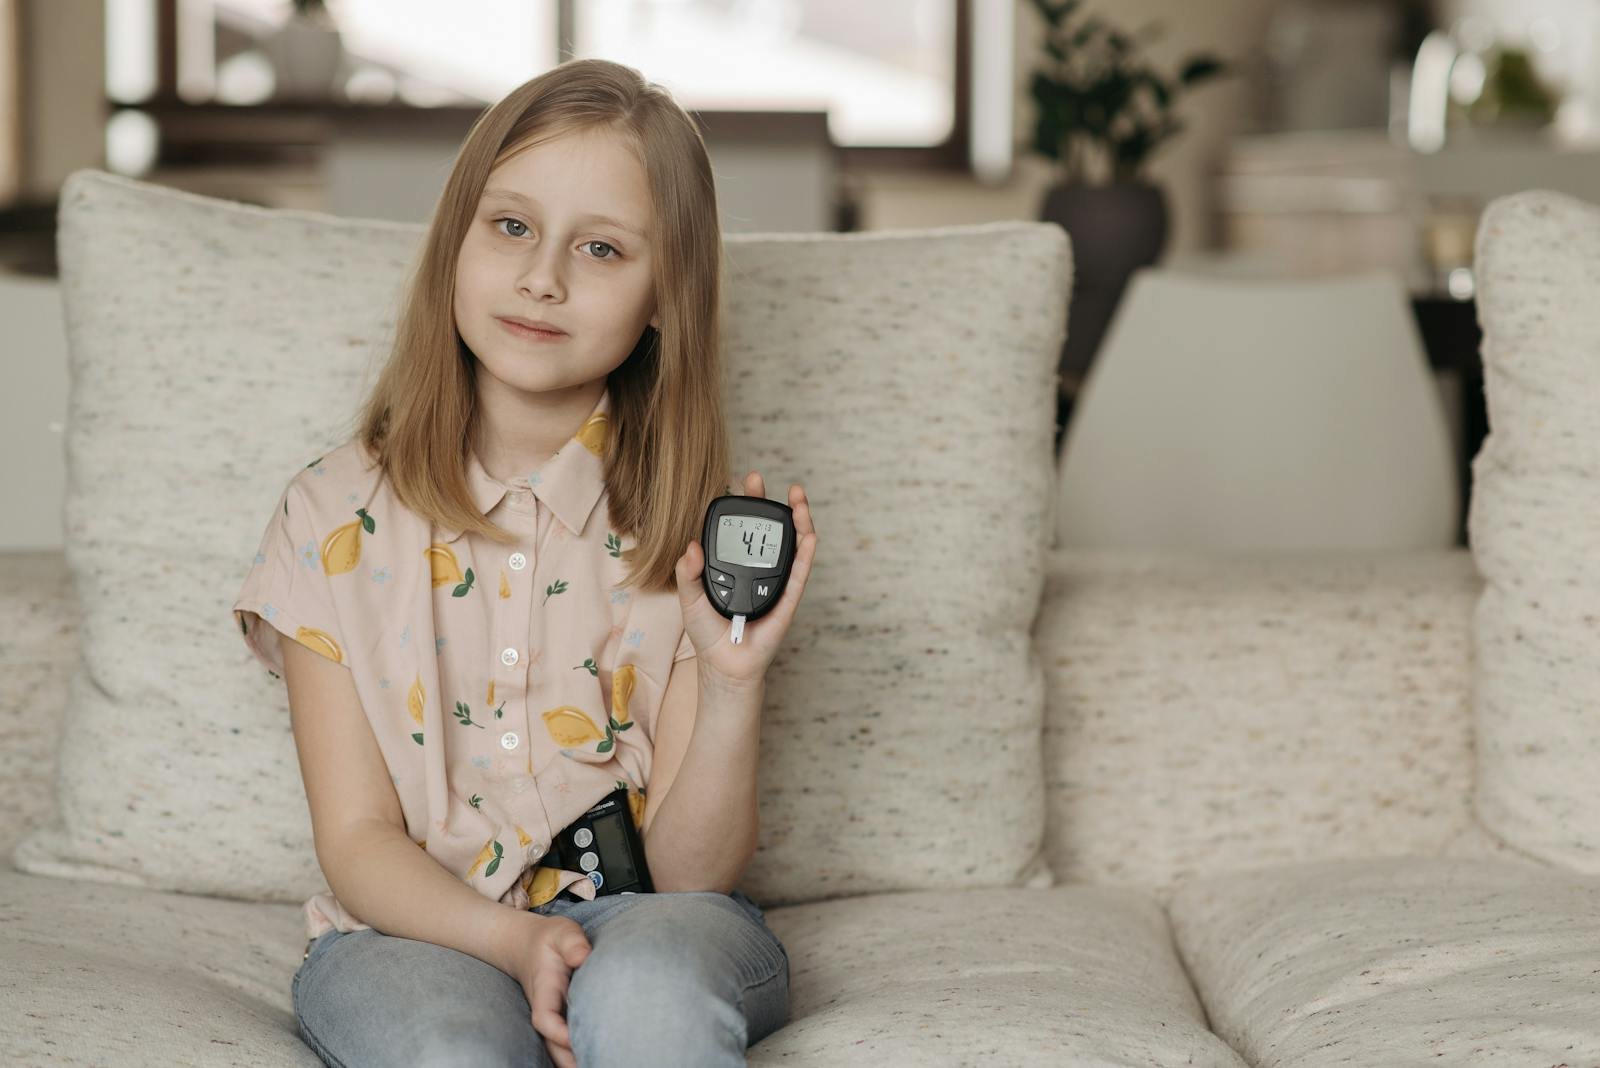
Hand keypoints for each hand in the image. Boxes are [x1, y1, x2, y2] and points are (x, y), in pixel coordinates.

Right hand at [507, 912, 591, 1067]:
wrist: (526, 945)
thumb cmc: (549, 939)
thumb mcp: (561, 931)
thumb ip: (571, 942)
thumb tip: (583, 956)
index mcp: (544, 990)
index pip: (544, 1018)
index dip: (558, 1032)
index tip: (577, 1039)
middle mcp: (545, 1010)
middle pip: (551, 1045)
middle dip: (569, 1061)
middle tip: (599, 1062)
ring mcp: (551, 1017)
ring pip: (557, 1049)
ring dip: (574, 1061)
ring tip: (602, 1063)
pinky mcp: (559, 1020)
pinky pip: (564, 1044)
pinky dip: (576, 1054)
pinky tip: (598, 1057)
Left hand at [674, 472, 818, 687]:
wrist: (724, 664)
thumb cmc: (708, 632)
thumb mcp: (689, 599)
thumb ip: (687, 572)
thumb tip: (690, 546)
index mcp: (735, 563)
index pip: (741, 528)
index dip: (742, 506)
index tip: (738, 483)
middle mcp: (757, 567)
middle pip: (768, 529)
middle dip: (768, 503)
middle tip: (759, 480)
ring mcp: (775, 580)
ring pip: (792, 544)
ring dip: (798, 519)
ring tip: (796, 498)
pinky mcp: (787, 598)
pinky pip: (800, 573)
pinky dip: (807, 553)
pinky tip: (809, 535)